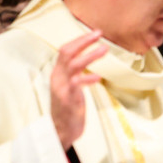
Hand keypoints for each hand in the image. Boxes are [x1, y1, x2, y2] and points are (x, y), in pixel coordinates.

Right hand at [51, 30, 104, 149]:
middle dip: (83, 41)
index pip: (66, 50)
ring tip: (104, 50)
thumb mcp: (70, 86)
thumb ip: (75, 73)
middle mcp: (57, 77)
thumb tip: (87, 59)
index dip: (80, 40)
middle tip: (99, 34)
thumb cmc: (68, 107)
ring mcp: (61, 88)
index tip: (95, 32)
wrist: (61, 130)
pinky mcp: (68, 100)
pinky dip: (87, 79)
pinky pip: (76, 85)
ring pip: (73, 65)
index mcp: (58, 73)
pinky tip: (98, 77)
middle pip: (67, 52)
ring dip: (89, 56)